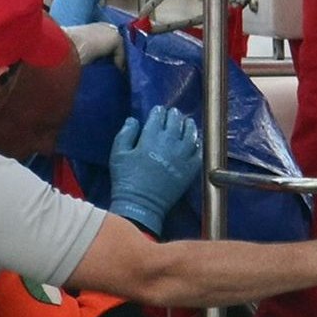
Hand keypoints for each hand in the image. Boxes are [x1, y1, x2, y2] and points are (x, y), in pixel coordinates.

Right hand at [106, 104, 203, 231]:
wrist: (141, 205)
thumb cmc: (125, 180)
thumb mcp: (118, 154)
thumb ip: (126, 134)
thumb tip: (133, 120)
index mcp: (150, 137)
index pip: (158, 116)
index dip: (159, 111)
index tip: (158, 110)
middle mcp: (169, 143)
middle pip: (176, 122)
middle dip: (174, 115)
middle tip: (173, 114)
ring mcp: (183, 156)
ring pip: (191, 134)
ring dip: (189, 126)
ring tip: (187, 122)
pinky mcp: (191, 169)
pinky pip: (199, 152)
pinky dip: (197, 144)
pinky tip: (195, 142)